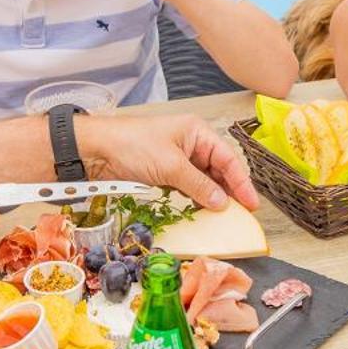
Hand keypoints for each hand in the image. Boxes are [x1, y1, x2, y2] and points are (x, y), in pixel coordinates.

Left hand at [76, 112, 258, 211]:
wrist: (96, 150)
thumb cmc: (132, 145)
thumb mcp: (170, 166)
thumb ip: (199, 185)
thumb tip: (221, 202)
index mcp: (196, 132)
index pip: (227, 158)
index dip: (242, 181)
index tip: (252, 203)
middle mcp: (190, 143)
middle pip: (218, 169)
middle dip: (230, 190)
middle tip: (241, 213)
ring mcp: (177, 158)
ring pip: (203, 180)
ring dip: (212, 197)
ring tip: (224, 216)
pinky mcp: (164, 172)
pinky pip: (187, 187)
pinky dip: (195, 198)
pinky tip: (201, 211)